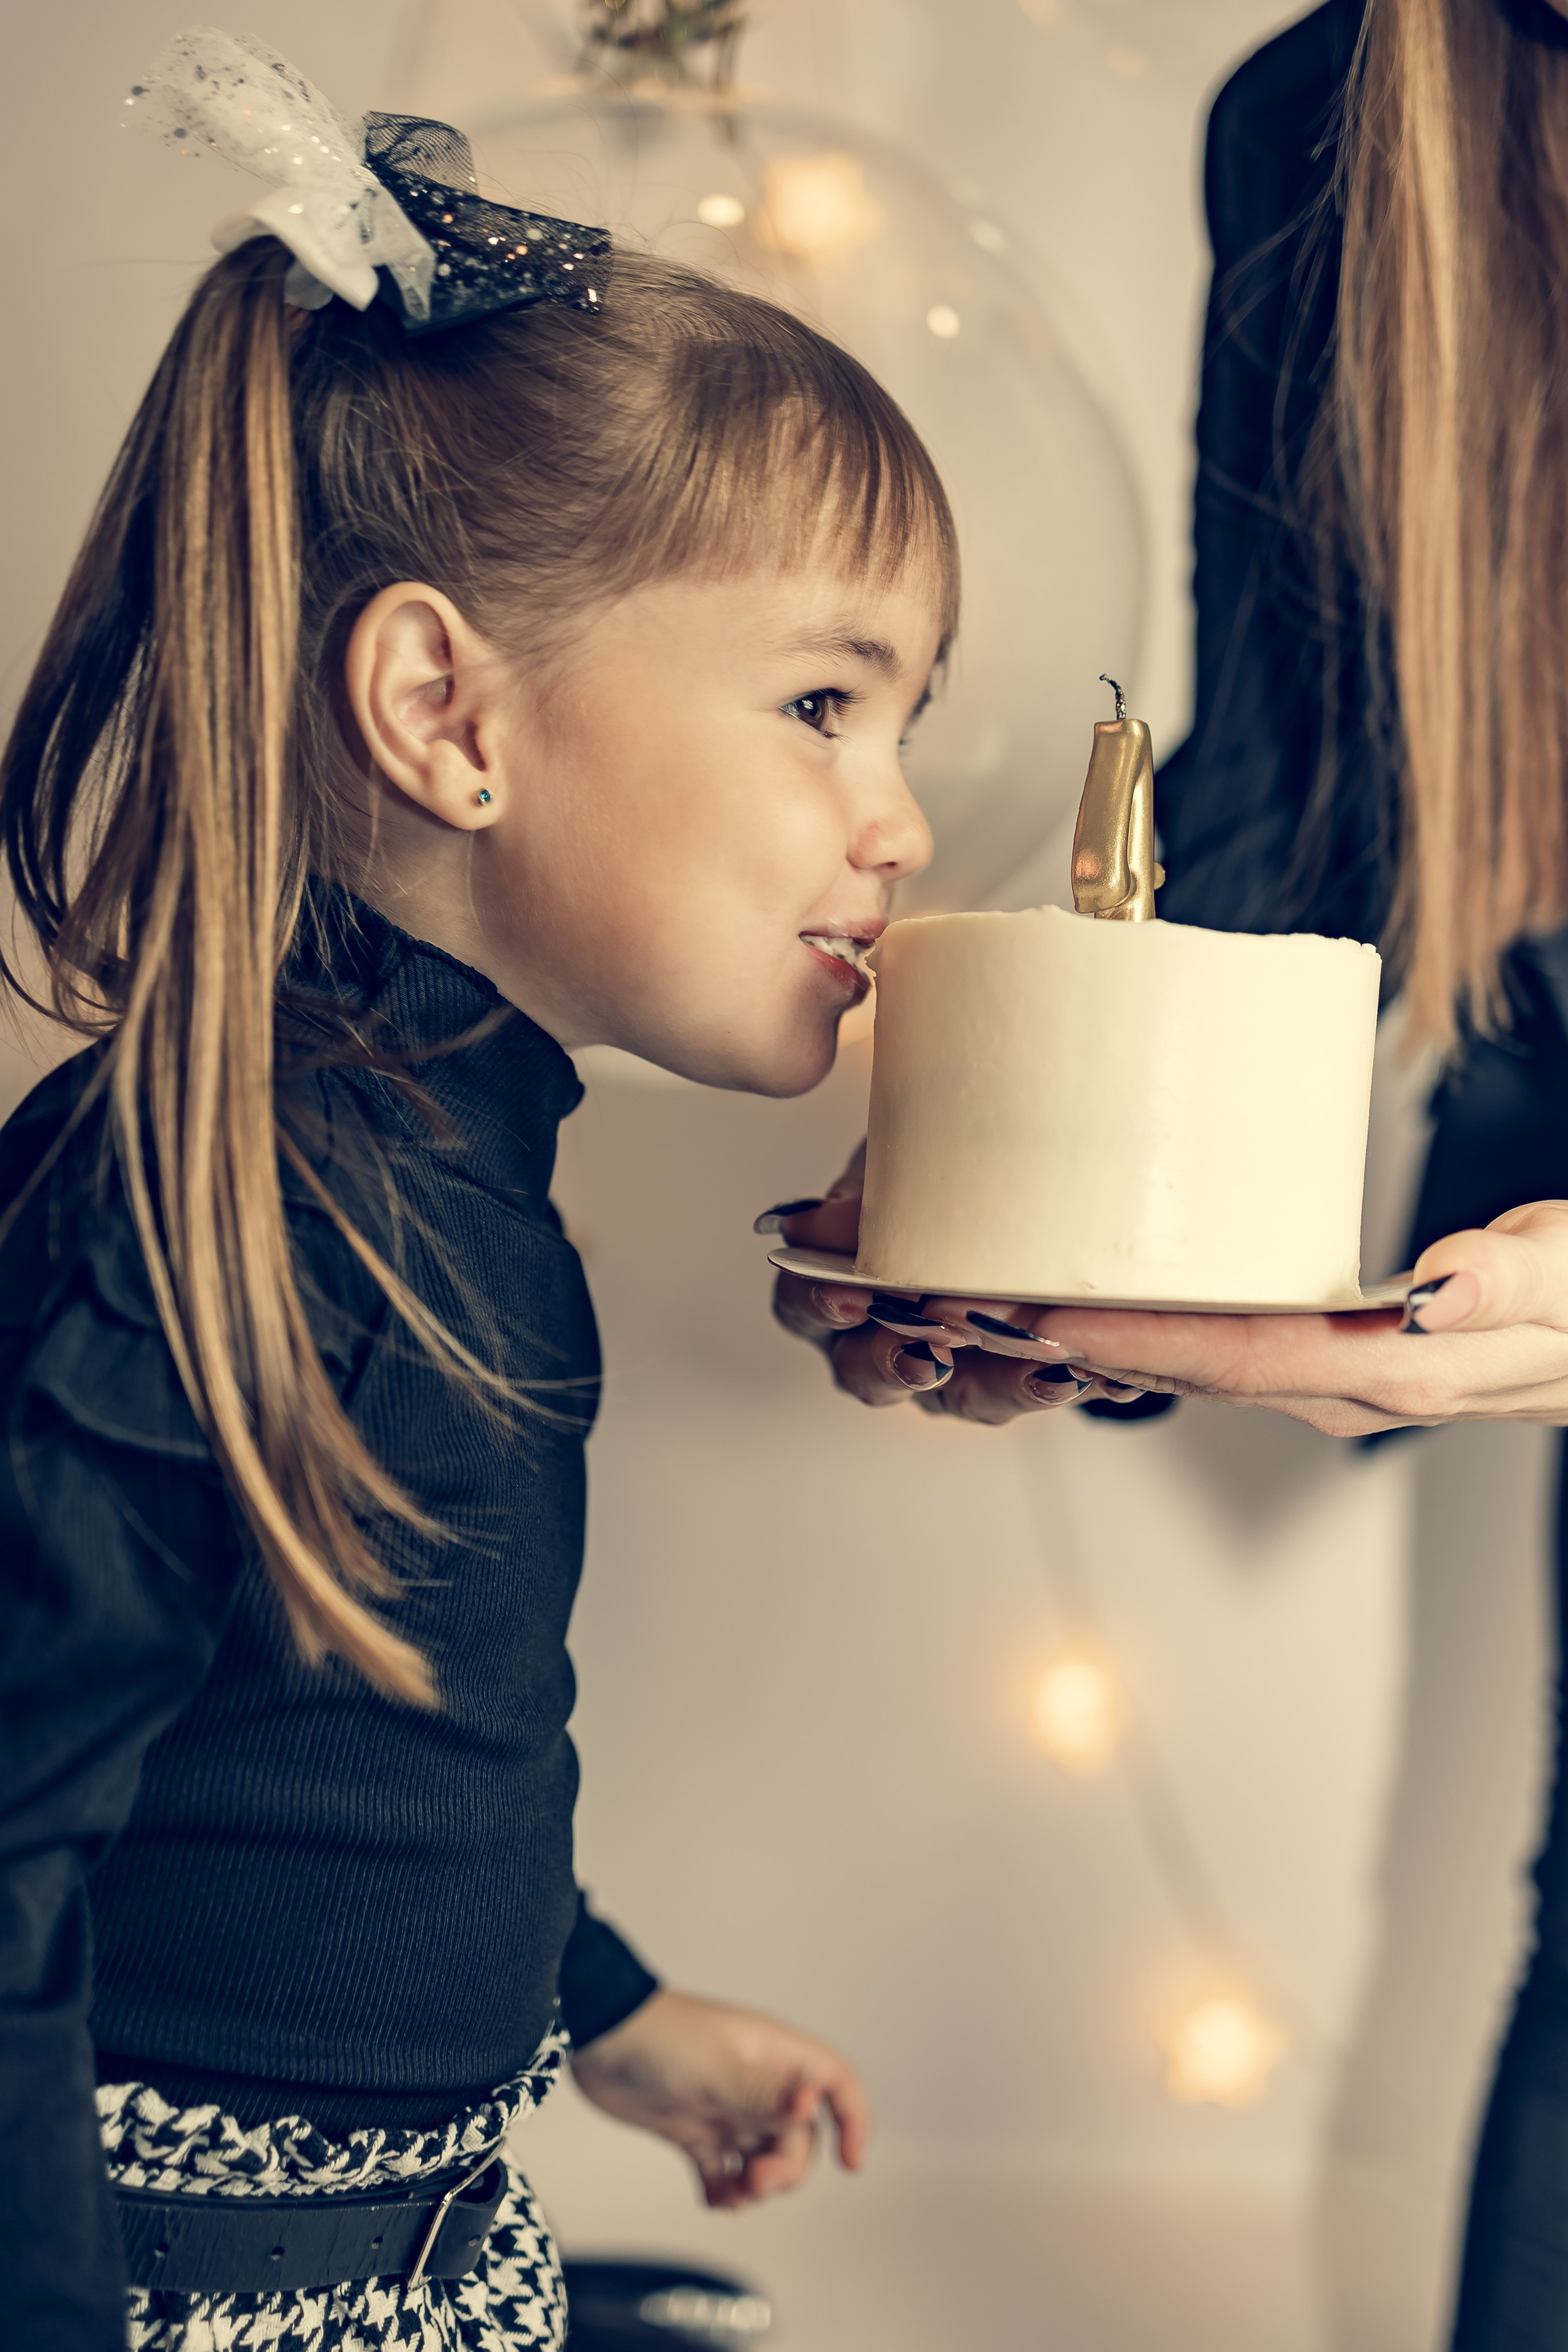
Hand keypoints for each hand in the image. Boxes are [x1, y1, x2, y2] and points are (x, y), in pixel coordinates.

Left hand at [570, 1988, 869, 2208]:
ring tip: (730, 2195)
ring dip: (756, 2186)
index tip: (851, 2164)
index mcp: (775, 2056)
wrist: (598, 2039)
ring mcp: (728, 2107)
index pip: (836, 2083)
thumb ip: (763, 2094)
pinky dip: (725, 2191)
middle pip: (800, 2137)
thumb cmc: (659, 2037)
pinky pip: (726, 2172)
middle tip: (754, 2182)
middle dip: (786, 2170)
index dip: (854, 2121)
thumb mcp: (716, 2069)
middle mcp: (758, 2082)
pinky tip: (712, 2198)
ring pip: (766, 2159)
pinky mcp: (697, 2130)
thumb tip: (810, 2105)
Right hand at [763, 1144, 1140, 1422]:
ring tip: (1040, 1363)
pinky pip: (1033, 1388)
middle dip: (898, 1359)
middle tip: (933, 1346)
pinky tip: (1099, 1366)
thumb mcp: (894, 1159)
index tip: (849, 1298)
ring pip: (956, 1395)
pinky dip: (1063, 1375)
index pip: (804, 1304)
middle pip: (866, 1371)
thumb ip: (862, 1193)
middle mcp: (878, 1339)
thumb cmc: (931, 1168)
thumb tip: (812, 1222)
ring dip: (997, 1381)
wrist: (1014, 1176)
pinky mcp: (1010, 1377)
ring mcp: (943, 1368)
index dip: (819, 1305)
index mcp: (833, 1286)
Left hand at [949, 1200, 1567, 1437]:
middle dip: (1065, 1338)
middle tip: (954, 1296)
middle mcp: (1338, 1386)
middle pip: (1176, 1366)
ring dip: (1078, 1335)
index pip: (1230, 1354)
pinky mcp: (1321, 1354)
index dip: (1126, 1334)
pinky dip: (1129, 1326)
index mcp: (1384, 1366)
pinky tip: (1072, 1296)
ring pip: (1178, 1361)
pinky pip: (1204, 1347)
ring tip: (978, 1293)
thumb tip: (1441, 1286)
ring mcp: (1324, 1379)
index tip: (1031, 1309)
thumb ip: (1515, 1282)